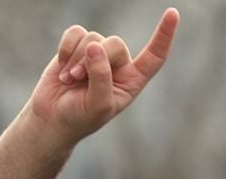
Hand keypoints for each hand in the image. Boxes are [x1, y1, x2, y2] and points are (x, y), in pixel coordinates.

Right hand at [25, 7, 178, 144]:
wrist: (52, 119)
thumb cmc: (80, 117)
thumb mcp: (98, 104)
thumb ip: (101, 77)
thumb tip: (95, 46)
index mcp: (132, 81)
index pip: (154, 57)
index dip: (164, 36)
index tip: (173, 13)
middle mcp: (118, 65)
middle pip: (116, 44)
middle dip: (95, 59)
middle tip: (77, 79)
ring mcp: (98, 54)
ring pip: (93, 38)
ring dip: (77, 59)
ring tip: (69, 80)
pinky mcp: (77, 47)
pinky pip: (76, 32)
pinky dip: (66, 48)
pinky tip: (62, 67)